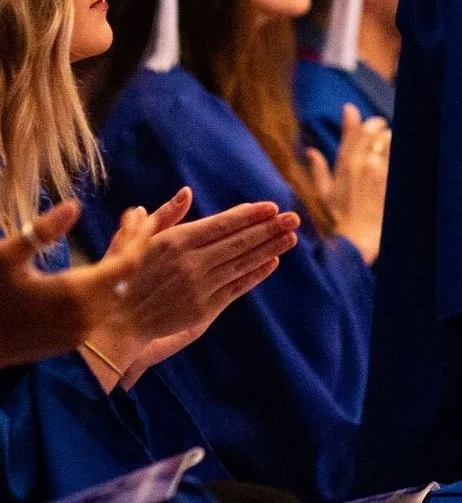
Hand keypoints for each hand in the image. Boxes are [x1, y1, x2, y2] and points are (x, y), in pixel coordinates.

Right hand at [0, 200, 149, 366]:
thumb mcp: (6, 257)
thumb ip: (42, 231)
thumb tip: (74, 205)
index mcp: (75, 294)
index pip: (126, 263)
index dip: (139, 236)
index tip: (140, 212)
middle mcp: (85, 317)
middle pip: (124, 277)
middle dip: (134, 245)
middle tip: (135, 217)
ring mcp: (78, 333)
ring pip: (114, 293)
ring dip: (122, 264)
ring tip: (124, 235)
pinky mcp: (69, 341)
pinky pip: (101, 307)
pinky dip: (108, 283)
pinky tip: (104, 266)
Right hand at [83, 187, 297, 388]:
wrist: (114, 322)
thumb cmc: (123, 276)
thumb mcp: (137, 239)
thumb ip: (164, 215)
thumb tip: (186, 192)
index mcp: (176, 241)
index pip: (223, 224)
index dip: (250, 215)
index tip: (272, 207)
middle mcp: (191, 262)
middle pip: (239, 242)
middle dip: (269, 228)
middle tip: (294, 218)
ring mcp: (199, 287)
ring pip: (242, 263)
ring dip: (269, 248)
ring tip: (291, 237)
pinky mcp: (203, 309)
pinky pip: (236, 287)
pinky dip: (255, 274)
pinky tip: (272, 262)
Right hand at [305, 104, 389, 263]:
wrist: (357, 240)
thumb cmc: (336, 219)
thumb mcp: (322, 193)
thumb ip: (318, 169)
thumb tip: (310, 150)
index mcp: (344, 165)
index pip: (352, 131)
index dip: (353, 117)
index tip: (351, 110)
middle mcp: (363, 163)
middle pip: (372, 130)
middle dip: (374, 125)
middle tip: (377, 125)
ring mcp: (380, 171)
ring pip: (387, 140)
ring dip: (386, 137)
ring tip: (386, 139)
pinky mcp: (392, 180)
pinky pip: (396, 155)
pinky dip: (394, 150)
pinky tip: (393, 153)